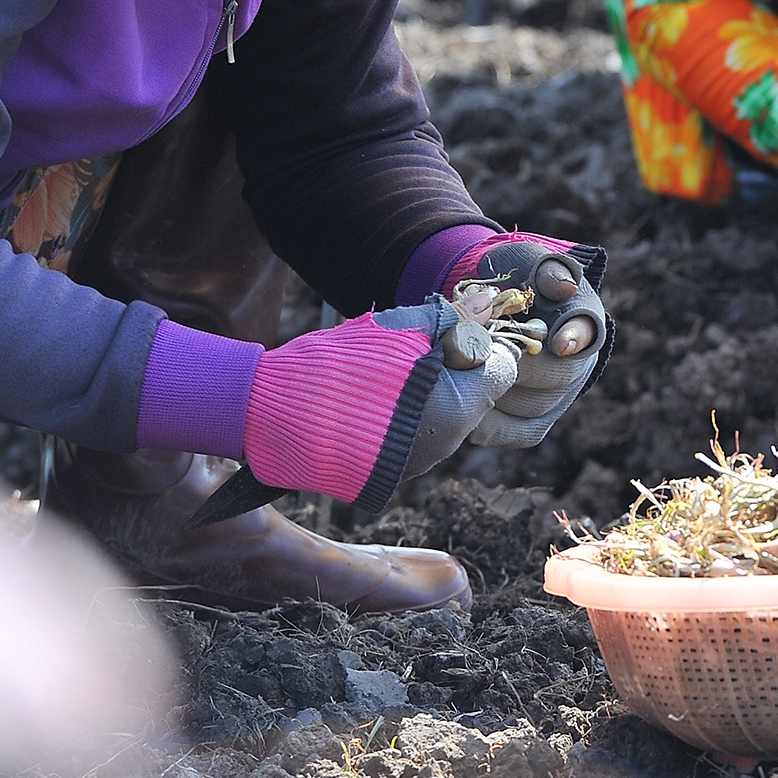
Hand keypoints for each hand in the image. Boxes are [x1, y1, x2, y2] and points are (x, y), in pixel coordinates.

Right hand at [242, 299, 516, 509]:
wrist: (276, 417)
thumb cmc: (340, 365)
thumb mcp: (400, 328)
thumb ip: (451, 318)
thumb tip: (491, 301)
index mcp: (458, 406)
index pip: (501, 370)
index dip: (478, 344)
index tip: (450, 332)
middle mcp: (447, 443)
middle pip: (474, 394)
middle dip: (453, 368)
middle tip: (411, 350)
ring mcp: (418, 464)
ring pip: (445, 416)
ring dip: (428, 391)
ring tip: (384, 375)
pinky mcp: (390, 476)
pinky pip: (415, 437)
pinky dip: (403, 417)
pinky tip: (370, 400)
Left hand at [441, 234, 613, 448]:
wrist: (492, 306)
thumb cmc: (514, 280)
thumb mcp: (528, 263)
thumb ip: (545, 271)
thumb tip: (563, 287)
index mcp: (582, 320)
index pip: (586, 331)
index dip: (573, 337)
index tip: (559, 342)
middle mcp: (578, 363)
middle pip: (556, 375)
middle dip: (514, 366)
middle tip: (477, 356)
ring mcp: (559, 396)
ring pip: (532, 407)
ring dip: (496, 395)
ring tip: (461, 380)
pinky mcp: (536, 420)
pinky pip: (518, 432)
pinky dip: (490, 425)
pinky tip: (467, 413)